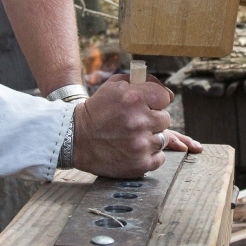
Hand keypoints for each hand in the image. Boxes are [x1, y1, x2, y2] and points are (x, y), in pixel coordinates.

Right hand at [71, 76, 196, 177]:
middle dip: (152, 120)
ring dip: (150, 137)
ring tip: (132, 136)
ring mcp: (140, 145)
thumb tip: (169, 95)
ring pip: (163, 139)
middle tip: (135, 122)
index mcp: (134, 98)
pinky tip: (134, 150)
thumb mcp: (115, 85)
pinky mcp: (139, 164)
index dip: (156, 101)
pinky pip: (160, 158)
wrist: (75, 138)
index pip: (165, 97)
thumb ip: (145, 82)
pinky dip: (149, 155)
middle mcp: (139, 121)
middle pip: (165, 119)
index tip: (146, 106)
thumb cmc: (98, 110)